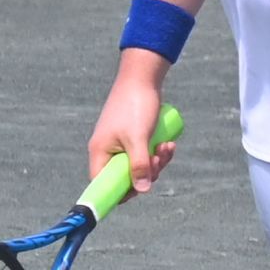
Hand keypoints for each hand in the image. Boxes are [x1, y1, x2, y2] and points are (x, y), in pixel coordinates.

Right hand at [87, 60, 174, 193]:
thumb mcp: (138, 138)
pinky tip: (169, 143)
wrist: (142, 78)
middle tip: (159, 159)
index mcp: (100, 152)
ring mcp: (121, 144)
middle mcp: (108, 150)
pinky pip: (147, 154)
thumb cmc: (135, 106)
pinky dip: (158, 152)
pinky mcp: (134, 138)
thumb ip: (139, 165)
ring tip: (167, 146)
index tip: (141, 189)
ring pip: (140, 166)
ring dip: (157, 161)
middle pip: (126, 177)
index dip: (120, 191)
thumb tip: (142, 190)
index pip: (103, 183)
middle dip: (148, 172)